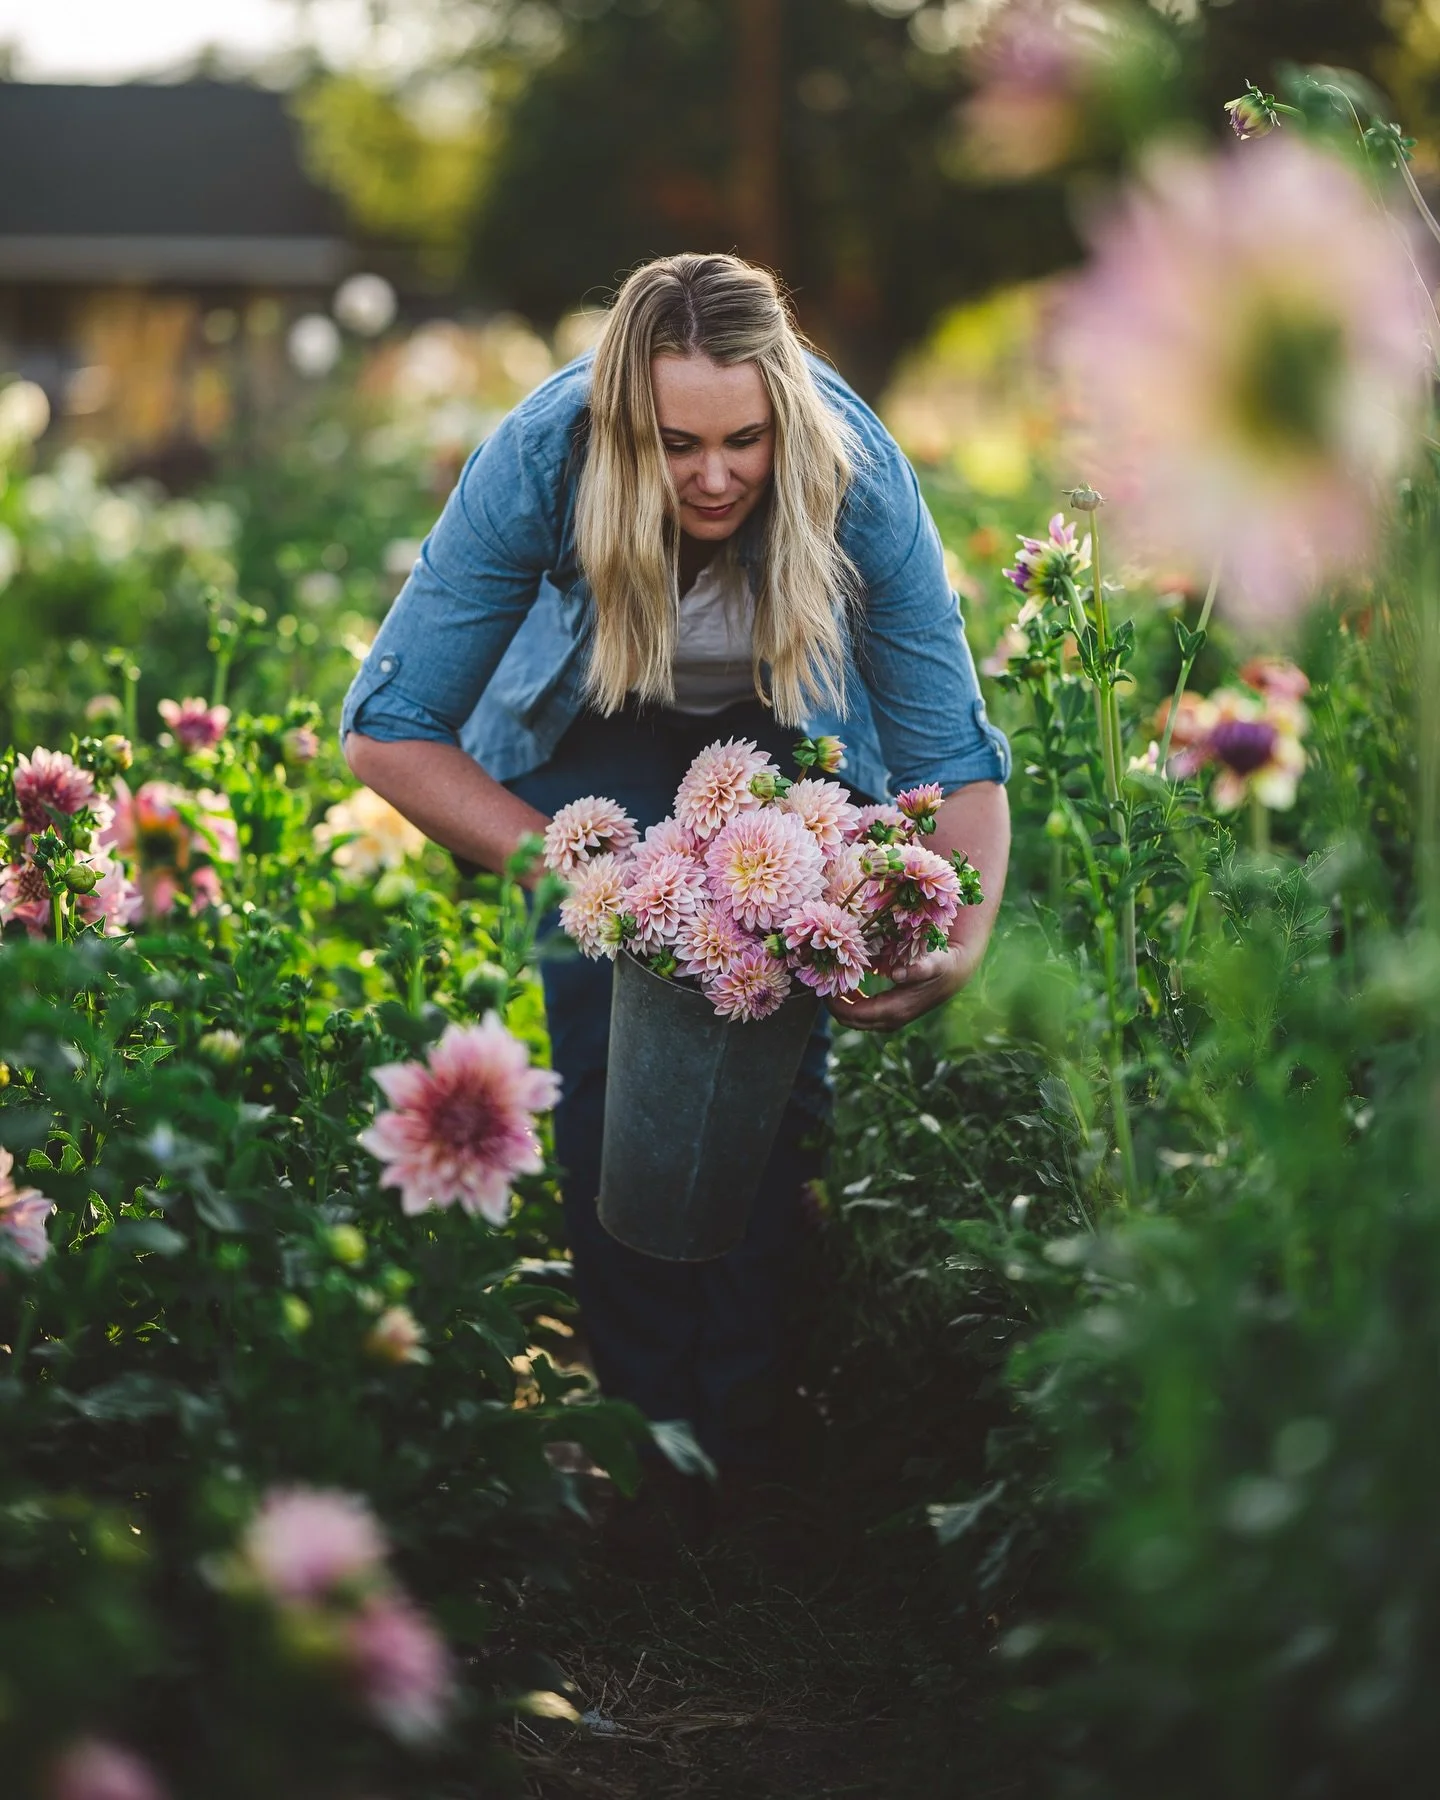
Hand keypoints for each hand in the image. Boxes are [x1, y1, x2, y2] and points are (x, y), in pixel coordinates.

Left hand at [825, 941, 978, 1032]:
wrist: (953, 975)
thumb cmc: (940, 966)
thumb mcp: (932, 963)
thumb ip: (917, 968)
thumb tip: (896, 973)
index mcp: (894, 1009)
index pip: (853, 1014)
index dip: (834, 1003)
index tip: (824, 984)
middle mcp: (890, 1020)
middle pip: (850, 1021)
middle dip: (833, 1006)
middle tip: (822, 983)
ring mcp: (890, 1020)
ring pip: (855, 1021)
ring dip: (841, 1006)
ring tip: (832, 983)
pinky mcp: (891, 1015)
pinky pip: (863, 1016)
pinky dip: (851, 1004)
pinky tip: (850, 987)